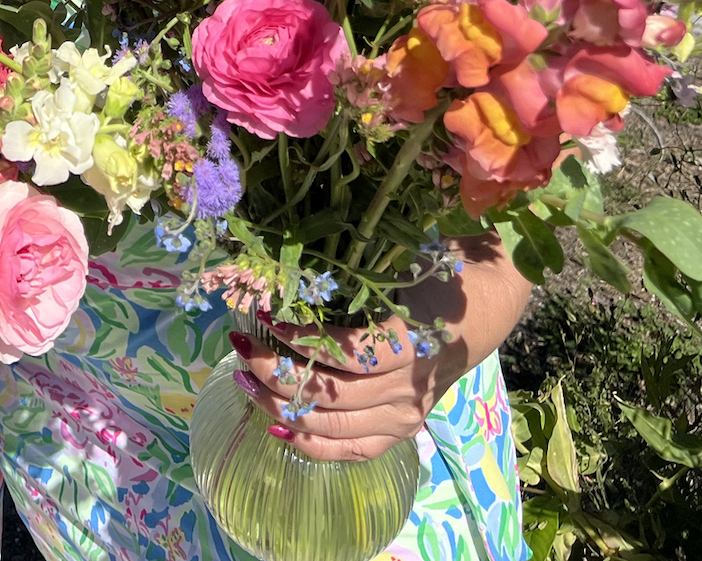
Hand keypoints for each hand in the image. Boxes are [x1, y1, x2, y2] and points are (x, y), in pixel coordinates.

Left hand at [231, 234, 530, 461]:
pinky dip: (309, 444)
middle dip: (274, 369)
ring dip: (279, 403)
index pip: (346, 352)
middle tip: (238, 343)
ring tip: (242, 377)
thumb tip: (285, 272)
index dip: (301, 340)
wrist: (482, 310)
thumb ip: (350, 278)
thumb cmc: (431, 278)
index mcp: (408, 341)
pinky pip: (350, 452)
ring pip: (331, 425)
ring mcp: (404, 415)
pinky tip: (275, 425)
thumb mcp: (397, 268)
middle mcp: (407, 387)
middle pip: (330, 392)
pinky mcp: (400, 432)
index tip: (265, 316)